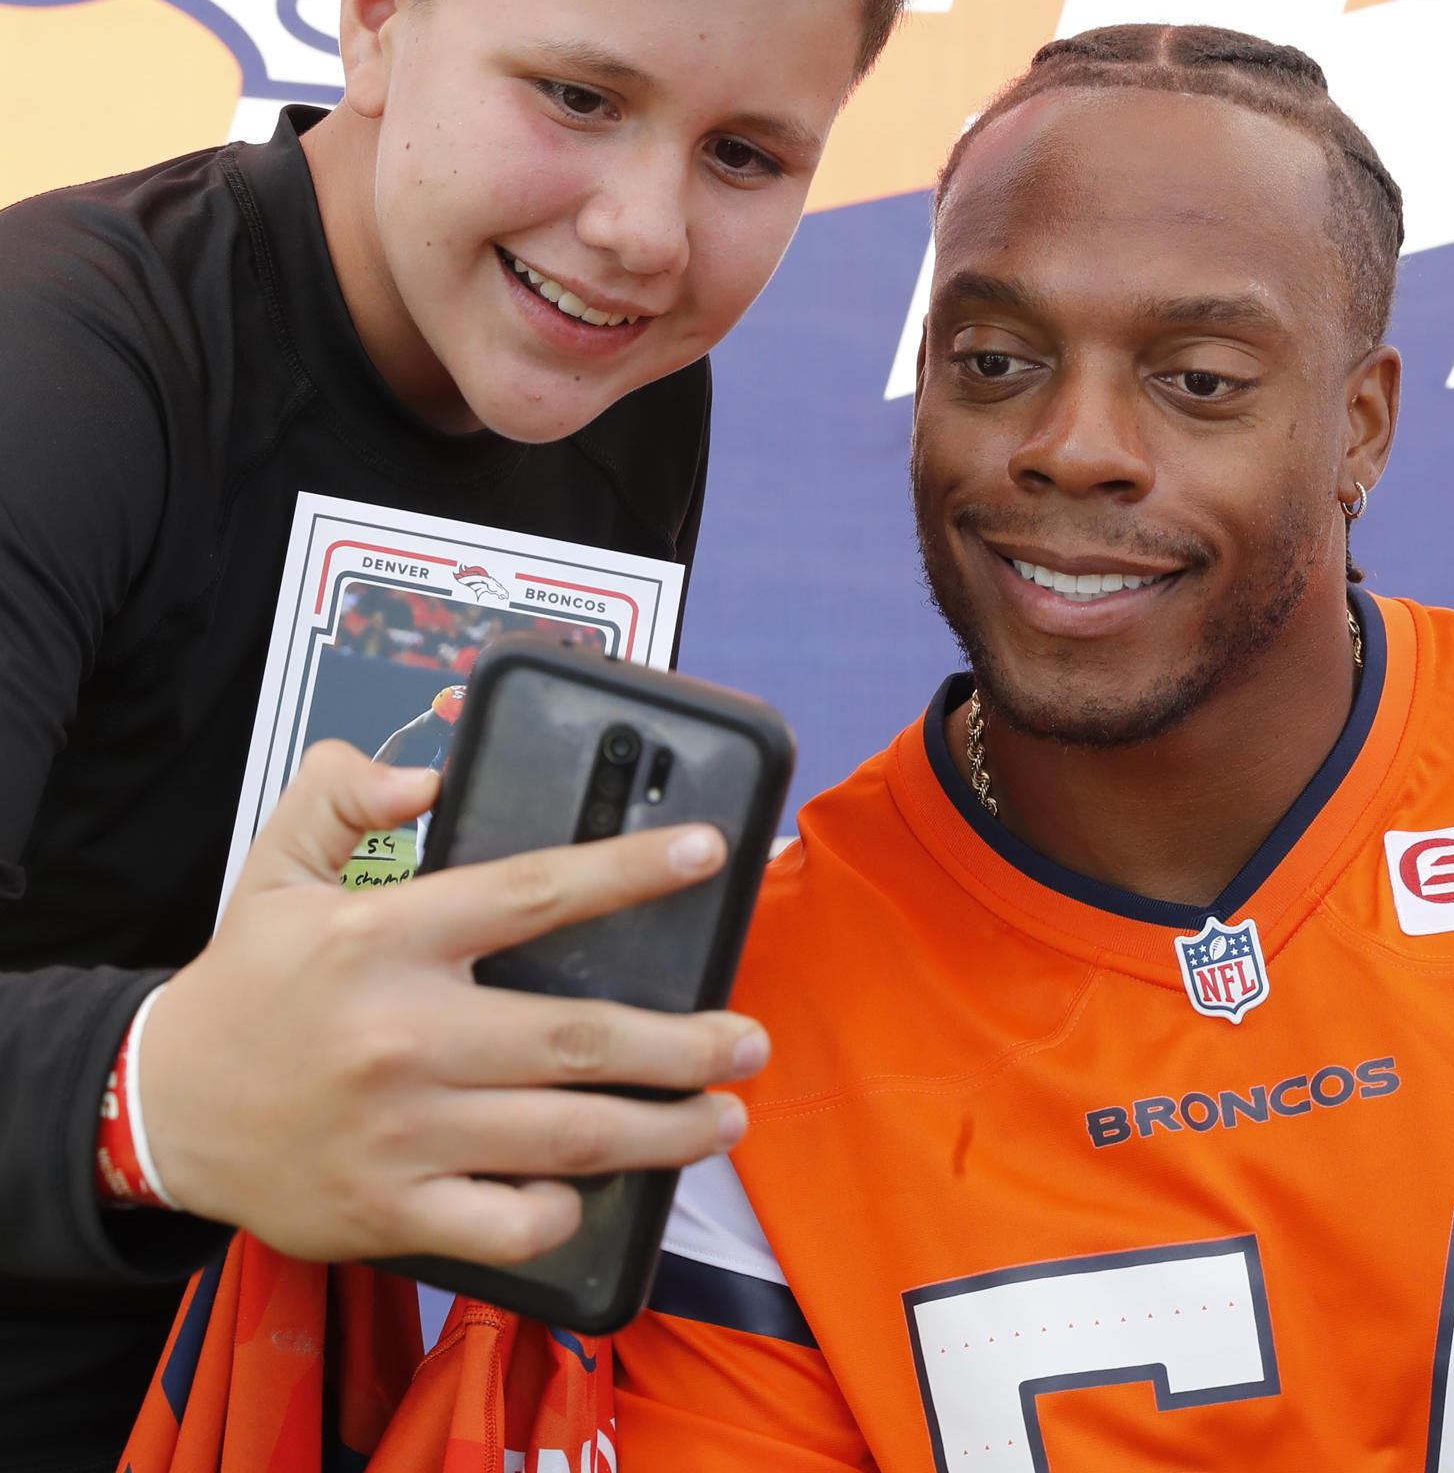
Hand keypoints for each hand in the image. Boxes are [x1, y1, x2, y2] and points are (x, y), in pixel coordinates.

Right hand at [138, 741, 768, 1265]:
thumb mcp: (276, 861)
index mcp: (387, 936)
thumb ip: (344, 791)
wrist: (160, 1109)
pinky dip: (564, 1209)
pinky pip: (508, 1222)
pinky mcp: (391, 1209)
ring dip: (663, 1130)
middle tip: (747, 1039)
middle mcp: (405, 1033)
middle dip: (686, 1042)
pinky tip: (598, 1186)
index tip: (708, 854)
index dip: (632, 870)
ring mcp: (402, 1131)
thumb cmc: (245, 985)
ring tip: (724, 1116)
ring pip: (567, 1135)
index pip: (535, 890)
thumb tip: (425, 776)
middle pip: (579, 1036)